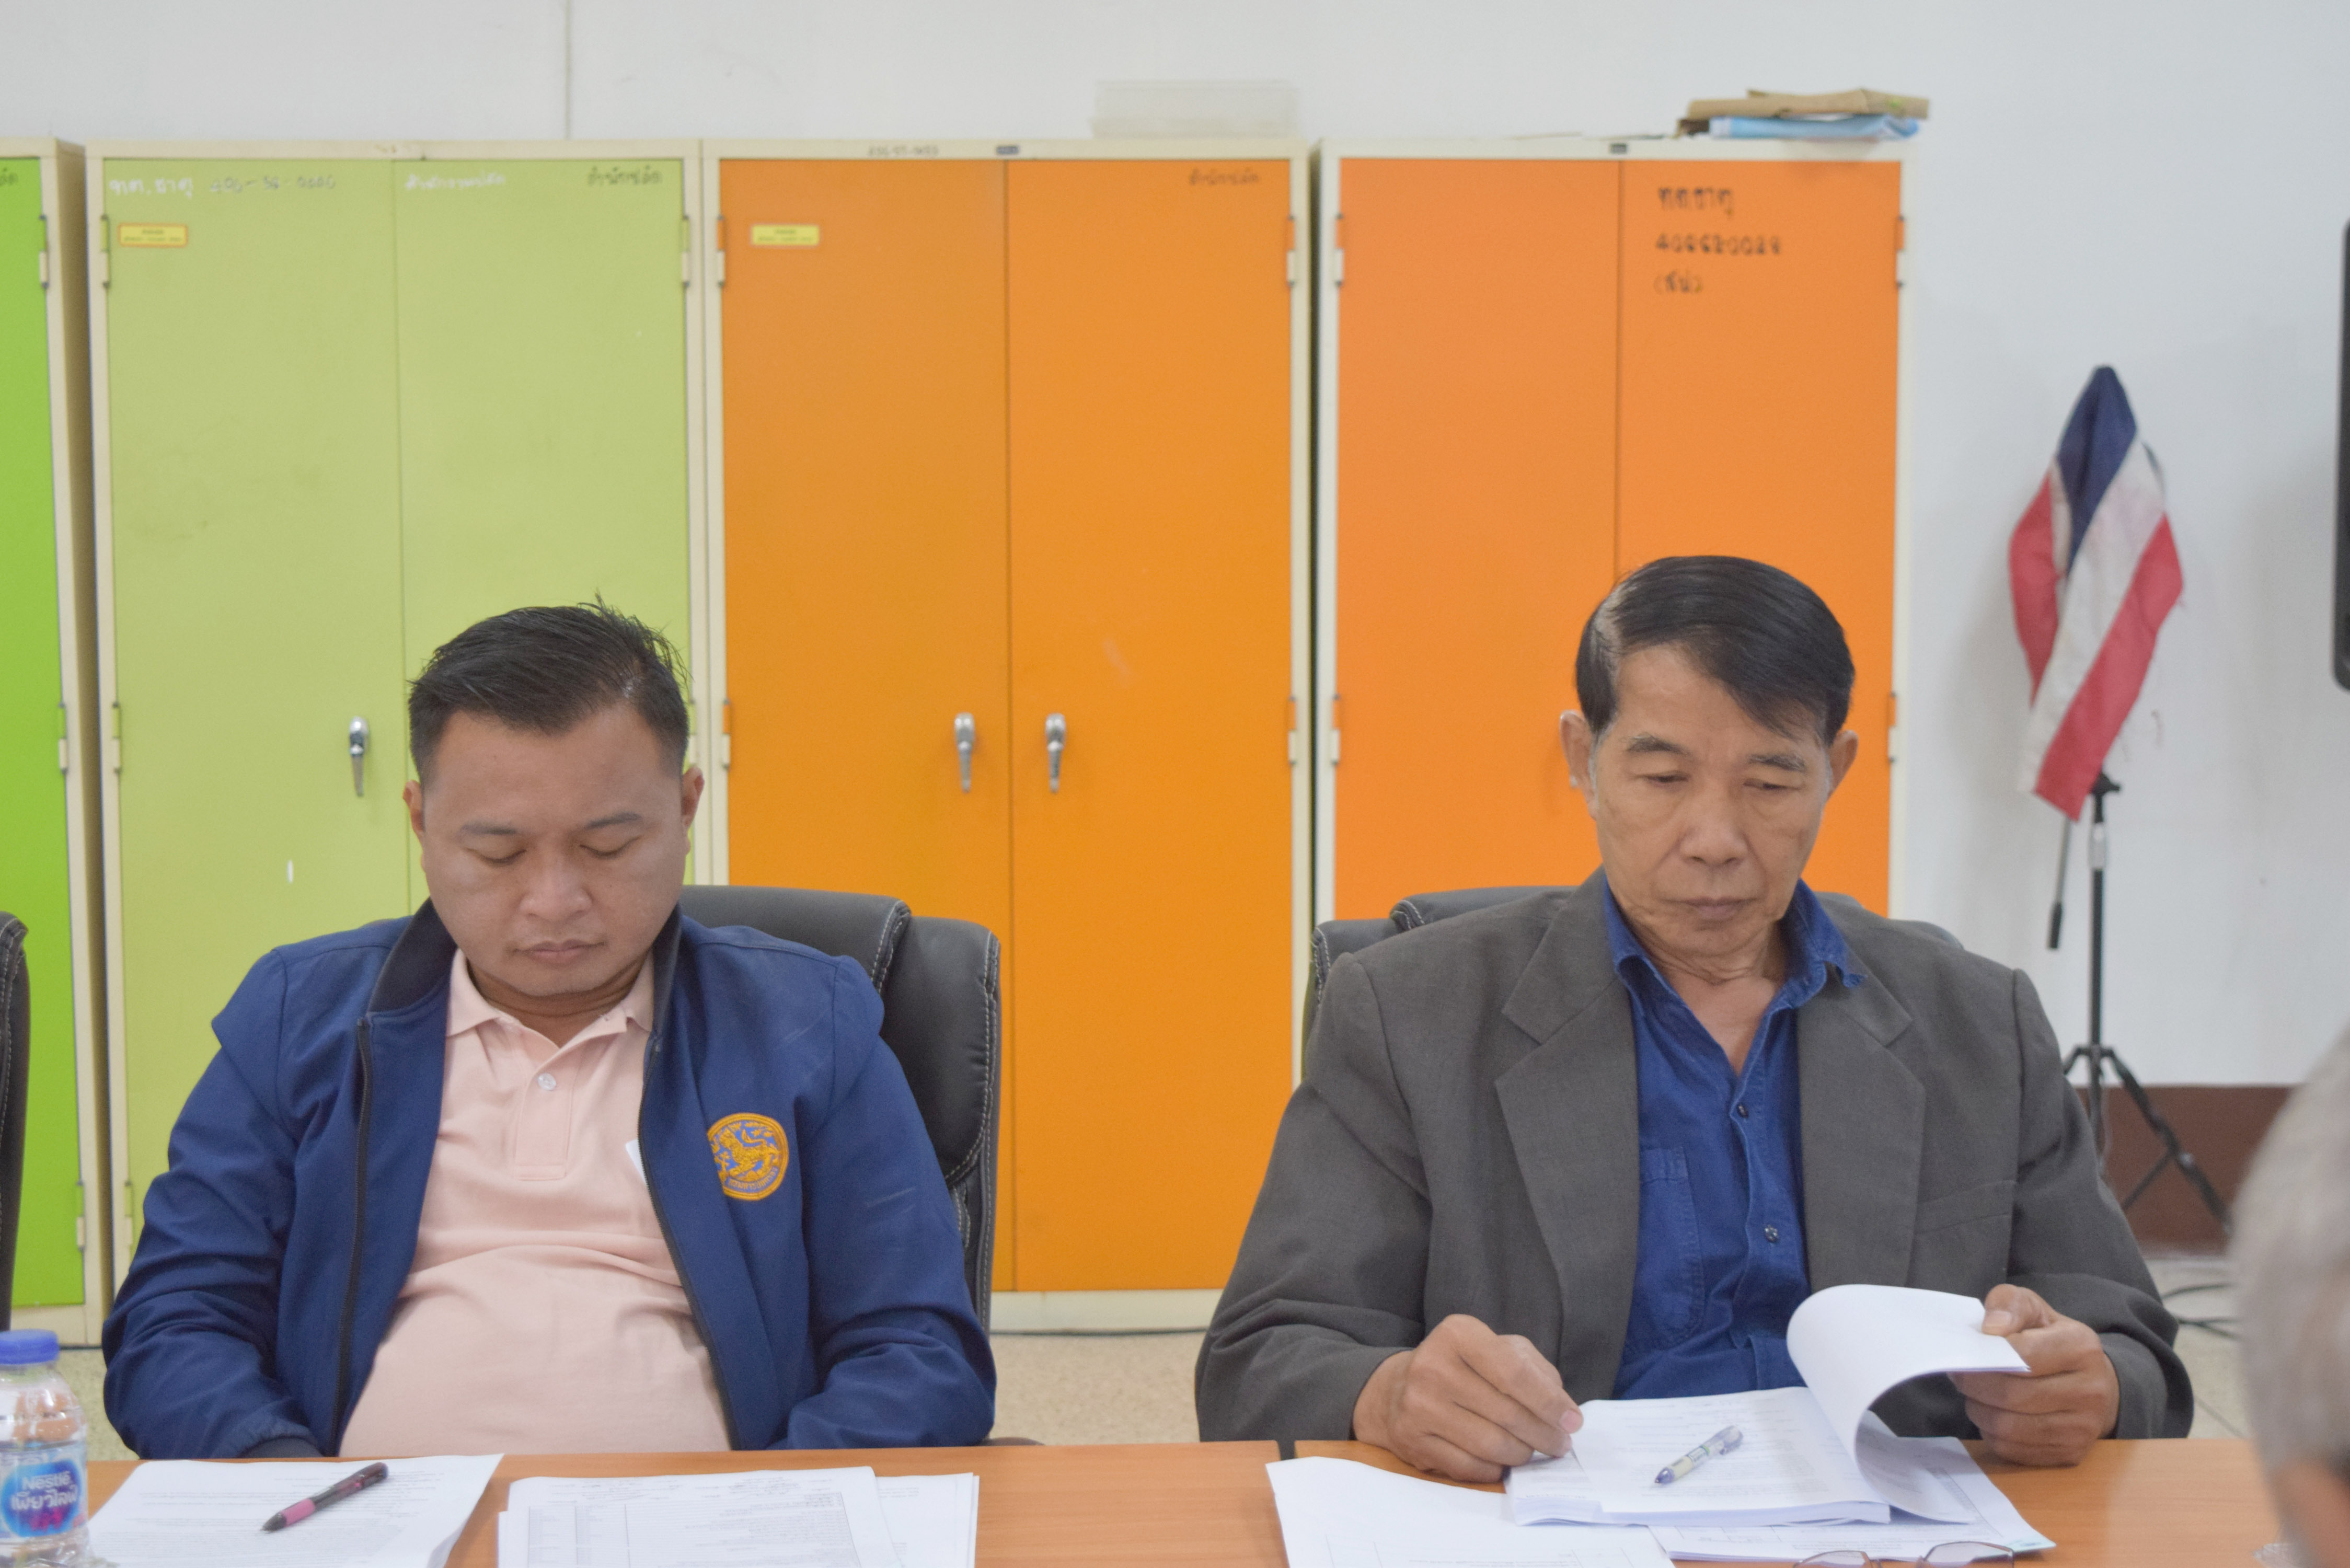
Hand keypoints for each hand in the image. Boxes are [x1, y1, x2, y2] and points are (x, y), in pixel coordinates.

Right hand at [1351, 1314, 1581, 1482]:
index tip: (1573, 1422)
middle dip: (1544, 1434)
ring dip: (1522, 1454)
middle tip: (1560, 1444)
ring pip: (1491, 1445)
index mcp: (1458, 1334)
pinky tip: (1501, 1461)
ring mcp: (1418, 1405)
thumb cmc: (1463, 1367)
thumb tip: (1565, 1413)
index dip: (1550, 1403)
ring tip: (1532, 1451)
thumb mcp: (1500, 1350)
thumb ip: (1536, 1371)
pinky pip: (1469, 1467)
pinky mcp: (1411, 1439)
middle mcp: (1433, 1365)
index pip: (1515, 1374)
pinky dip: (1495, 1469)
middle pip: (1507, 1413)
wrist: (1399, 1388)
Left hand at [1949, 1284, 2119, 1465]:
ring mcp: (2083, 1428)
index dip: (1985, 1356)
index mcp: (2081, 1347)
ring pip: (2009, 1427)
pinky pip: (2014, 1450)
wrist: (2093, 1382)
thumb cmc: (2052, 1340)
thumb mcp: (2033, 1309)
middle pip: (2012, 1395)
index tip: (1965, 1353)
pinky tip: (1993, 1414)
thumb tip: (1991, 1330)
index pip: (2023, 1356)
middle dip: (1974, 1385)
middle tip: (1960, 1375)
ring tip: (1974, 1394)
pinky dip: (1992, 1432)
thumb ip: (2008, 1305)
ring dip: (1979, 1410)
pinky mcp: (2070, 1454)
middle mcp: (2091, 1391)